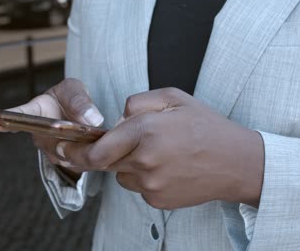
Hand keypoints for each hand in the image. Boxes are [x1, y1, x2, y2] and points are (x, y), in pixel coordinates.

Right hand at [0, 78, 103, 176]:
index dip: (8, 119)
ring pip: (69, 156)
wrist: (80, 115)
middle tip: (89, 129)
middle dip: (70, 139)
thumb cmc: (70, 99)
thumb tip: (93, 119)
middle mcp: (39, 135)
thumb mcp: (74, 89)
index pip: (20, 116)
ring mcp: (52, 152)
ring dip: (84, 148)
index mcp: (35, 111)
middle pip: (51, 143)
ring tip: (98, 134)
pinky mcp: (68, 163)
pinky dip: (93, 155)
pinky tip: (101, 145)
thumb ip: (80, 100)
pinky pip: (81, 163)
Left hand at [56, 88, 264, 208]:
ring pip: (123, 176)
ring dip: (130, 166)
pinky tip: (168, 168)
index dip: (76, 151)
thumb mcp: (174, 98)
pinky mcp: (158, 201)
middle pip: (106, 163)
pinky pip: (139, 189)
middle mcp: (144, 161)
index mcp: (145, 131)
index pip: (97, 150)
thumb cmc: (207, 127)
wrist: (236, 162)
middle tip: (122, 147)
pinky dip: (145, 179)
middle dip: (108, 154)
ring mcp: (150, 185)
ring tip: (160, 154)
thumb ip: (137, 102)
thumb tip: (116, 118)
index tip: (62, 149)